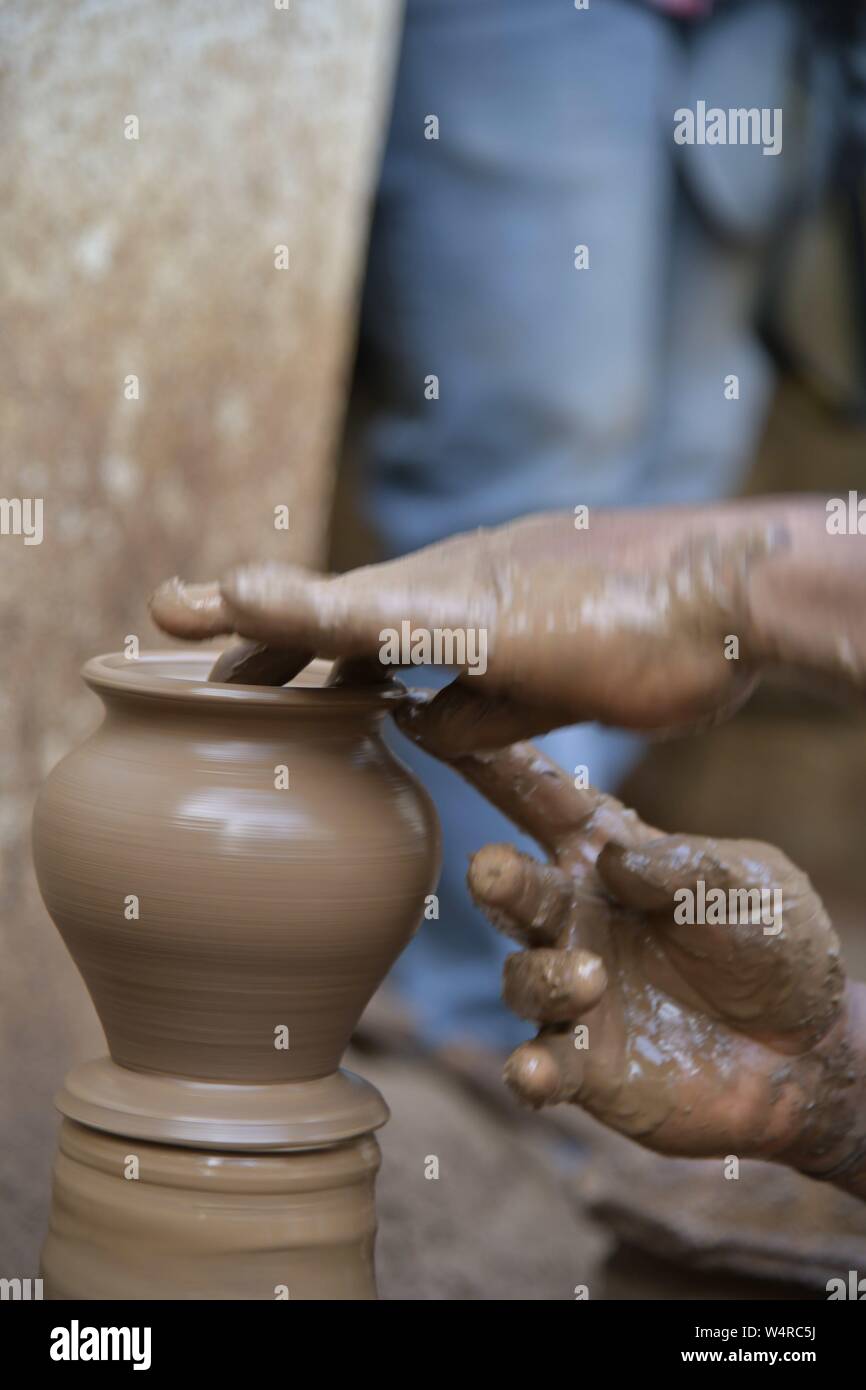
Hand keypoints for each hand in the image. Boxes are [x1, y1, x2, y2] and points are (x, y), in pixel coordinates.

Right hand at [151, 505, 789, 752]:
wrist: (733, 607)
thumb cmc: (614, 614)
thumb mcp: (478, 628)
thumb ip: (374, 630)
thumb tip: (281, 629)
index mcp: (426, 594)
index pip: (307, 609)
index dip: (236, 615)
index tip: (166, 614)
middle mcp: (454, 607)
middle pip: (345, 637)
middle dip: (279, 660)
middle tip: (219, 688)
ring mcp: (500, 633)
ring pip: (405, 667)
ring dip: (353, 688)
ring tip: (309, 716)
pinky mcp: (549, 668)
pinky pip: (470, 696)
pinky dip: (433, 711)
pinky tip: (428, 732)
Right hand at [414, 718, 861, 1172]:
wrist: (807, 1054)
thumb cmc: (774, 946)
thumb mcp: (751, 889)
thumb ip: (688, 869)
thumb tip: (614, 860)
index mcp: (610, 858)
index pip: (543, 800)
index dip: (494, 764)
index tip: (435, 723)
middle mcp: (576, 919)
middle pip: (516, 889)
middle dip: (498, 877)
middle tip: (492, 869)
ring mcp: (574, 992)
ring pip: (524, 977)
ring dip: (546, 976)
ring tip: (589, 979)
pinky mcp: (584, 1066)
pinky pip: (540, 1067)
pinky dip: (530, 1071)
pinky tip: (533, 1072)